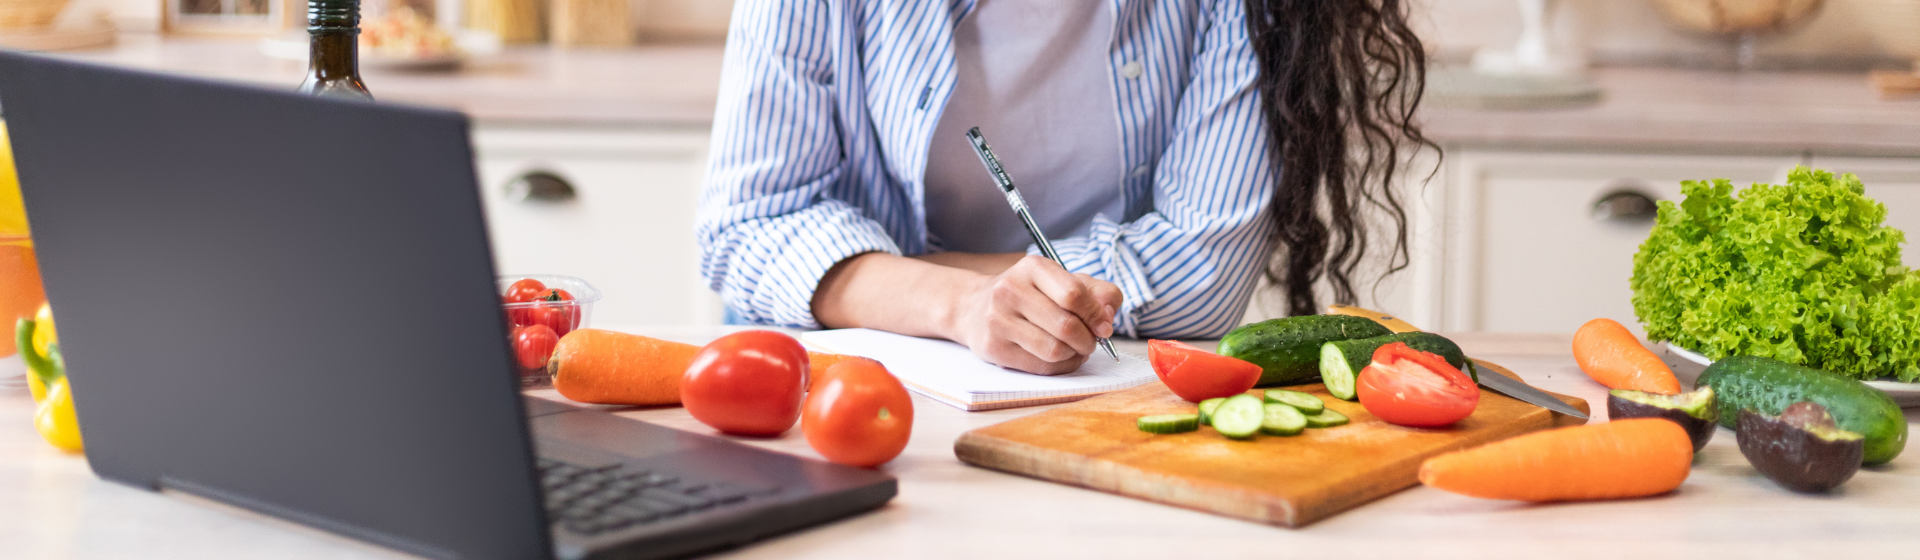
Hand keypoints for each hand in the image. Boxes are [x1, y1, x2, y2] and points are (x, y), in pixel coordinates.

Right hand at [948, 255, 1122, 373]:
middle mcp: (1010, 290)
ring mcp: (997, 320)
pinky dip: (1060, 367)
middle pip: (1066, 326)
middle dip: (1089, 340)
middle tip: (1091, 341)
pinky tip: (1060, 358)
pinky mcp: (993, 348)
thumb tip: (1108, 318)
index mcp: (1032, 267)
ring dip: (1074, 355)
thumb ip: (1098, 293)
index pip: (1074, 294)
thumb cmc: (1032, 295)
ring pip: (1054, 351)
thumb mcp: (1064, 281)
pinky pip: (1041, 367)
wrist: (975, 308)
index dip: (1096, 315)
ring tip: (1074, 348)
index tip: (1104, 326)